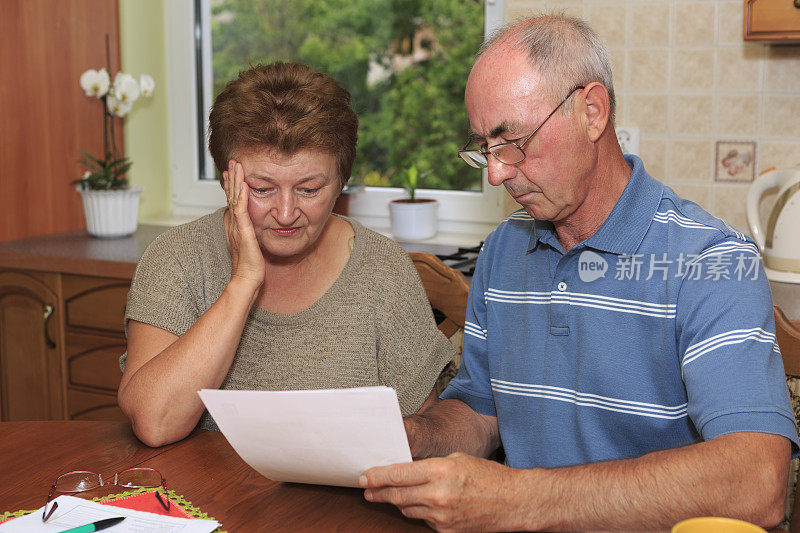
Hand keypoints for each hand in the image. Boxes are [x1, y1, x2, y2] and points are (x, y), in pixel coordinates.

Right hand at [223, 160, 264, 292]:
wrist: (247, 278)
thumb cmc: (250, 264)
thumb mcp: (250, 243)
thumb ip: (249, 232)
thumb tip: (252, 226)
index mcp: (234, 225)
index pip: (232, 201)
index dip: (231, 186)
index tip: (232, 172)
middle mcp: (233, 223)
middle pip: (230, 195)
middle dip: (231, 178)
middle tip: (231, 162)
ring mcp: (237, 226)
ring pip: (234, 198)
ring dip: (236, 181)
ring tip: (236, 165)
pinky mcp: (243, 230)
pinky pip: (241, 209)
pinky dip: (242, 195)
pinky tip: (244, 183)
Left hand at [360, 453, 527, 531]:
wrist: (513, 502)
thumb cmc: (488, 476)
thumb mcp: (457, 459)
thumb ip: (430, 466)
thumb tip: (406, 471)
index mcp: (440, 471)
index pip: (398, 475)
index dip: (377, 477)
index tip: (364, 478)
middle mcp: (438, 496)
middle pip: (397, 496)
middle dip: (379, 492)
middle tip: (368, 490)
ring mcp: (442, 517)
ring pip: (408, 510)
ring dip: (399, 502)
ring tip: (392, 496)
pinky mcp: (447, 532)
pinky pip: (424, 521)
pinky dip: (421, 512)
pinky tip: (424, 505)